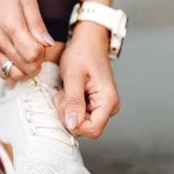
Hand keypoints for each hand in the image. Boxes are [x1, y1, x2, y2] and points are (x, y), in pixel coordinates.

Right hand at [0, 0, 54, 79]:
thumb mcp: (27, 0)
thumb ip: (38, 25)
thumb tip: (48, 43)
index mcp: (12, 26)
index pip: (33, 55)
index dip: (42, 53)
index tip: (41, 44)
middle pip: (26, 67)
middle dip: (37, 62)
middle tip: (37, 50)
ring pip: (14, 74)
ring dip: (26, 70)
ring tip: (28, 57)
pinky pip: (2, 73)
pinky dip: (13, 71)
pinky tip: (17, 60)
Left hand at [53, 22, 120, 138]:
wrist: (88, 42)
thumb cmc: (82, 54)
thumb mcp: (73, 76)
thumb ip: (74, 101)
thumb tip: (74, 124)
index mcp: (108, 101)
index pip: (93, 130)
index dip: (75, 123)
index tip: (66, 105)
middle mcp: (109, 107)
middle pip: (85, 128)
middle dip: (68, 114)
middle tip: (64, 93)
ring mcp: (102, 107)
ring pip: (79, 123)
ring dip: (67, 109)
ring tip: (67, 90)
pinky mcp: (95, 106)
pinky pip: (78, 116)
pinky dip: (68, 106)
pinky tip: (69, 92)